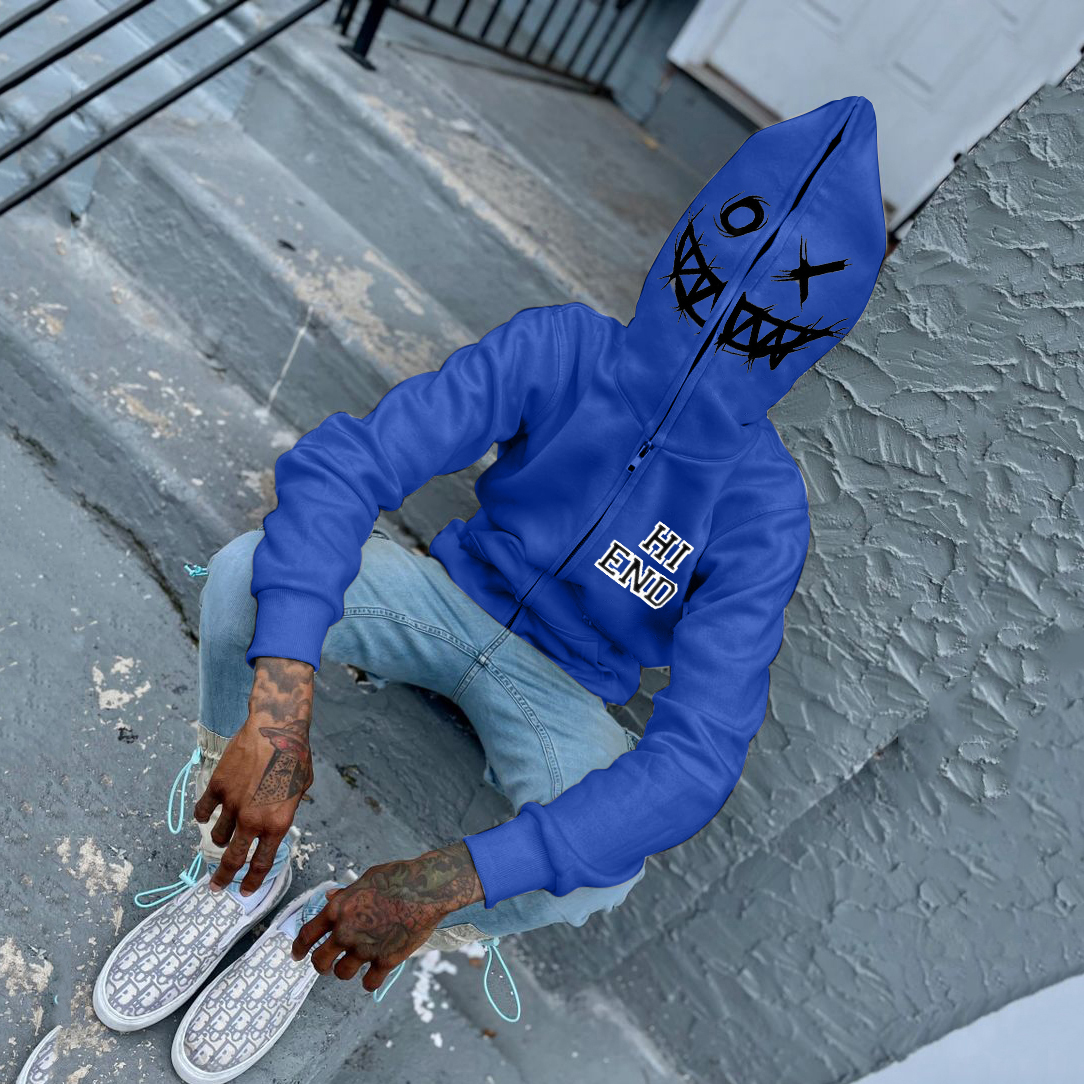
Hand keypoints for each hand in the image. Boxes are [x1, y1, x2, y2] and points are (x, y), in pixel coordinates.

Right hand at [193, 656, 314, 894]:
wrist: (275, 728)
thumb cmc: (295, 756)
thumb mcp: (301, 789)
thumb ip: (286, 809)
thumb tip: (275, 820)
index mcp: (278, 824)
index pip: (261, 863)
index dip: (252, 881)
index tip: (245, 891)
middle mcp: (252, 820)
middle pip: (233, 860)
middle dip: (223, 878)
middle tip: (216, 887)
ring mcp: (232, 805)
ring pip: (218, 835)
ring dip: (220, 839)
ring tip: (222, 836)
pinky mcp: (217, 787)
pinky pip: (203, 811)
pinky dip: (203, 815)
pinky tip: (205, 815)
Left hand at [291, 841, 485, 990]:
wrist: (426, 889)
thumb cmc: (397, 878)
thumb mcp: (366, 879)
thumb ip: (346, 894)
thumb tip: (330, 897)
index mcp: (338, 910)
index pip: (307, 935)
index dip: (298, 949)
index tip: (296, 956)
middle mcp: (346, 932)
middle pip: (320, 961)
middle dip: (321, 966)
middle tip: (326, 966)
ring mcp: (365, 949)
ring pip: (342, 974)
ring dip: (345, 971)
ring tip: (354, 965)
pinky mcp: (385, 961)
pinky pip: (369, 983)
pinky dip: (370, 980)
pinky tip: (374, 973)